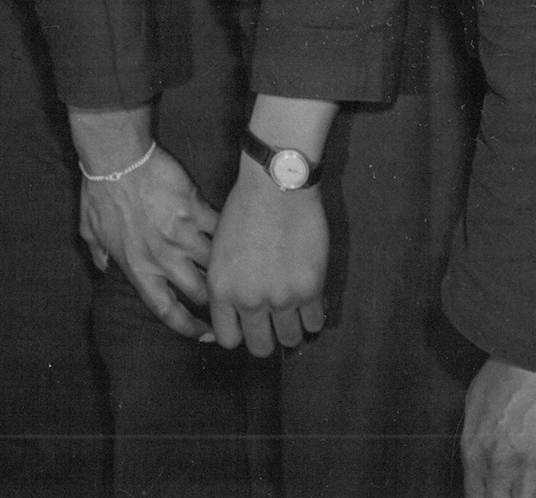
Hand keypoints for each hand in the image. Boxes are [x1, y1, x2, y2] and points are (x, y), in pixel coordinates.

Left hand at [77, 146, 218, 338]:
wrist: (116, 156)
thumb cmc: (100, 190)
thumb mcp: (90, 228)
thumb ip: (99, 253)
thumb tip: (104, 266)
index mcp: (138, 267)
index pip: (166, 310)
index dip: (189, 327)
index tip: (206, 333)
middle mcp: (163, 257)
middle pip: (201, 293)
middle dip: (216, 300)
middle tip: (226, 299)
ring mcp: (182, 234)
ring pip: (217, 264)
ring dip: (226, 268)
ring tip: (237, 271)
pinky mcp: (196, 210)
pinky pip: (221, 230)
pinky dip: (229, 235)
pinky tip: (239, 236)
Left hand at [206, 154, 327, 353]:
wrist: (275, 188)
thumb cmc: (244, 210)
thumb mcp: (220, 250)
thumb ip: (225, 283)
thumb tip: (234, 310)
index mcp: (221, 289)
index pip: (228, 339)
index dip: (240, 333)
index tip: (247, 325)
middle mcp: (248, 300)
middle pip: (261, 347)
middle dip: (267, 338)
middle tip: (273, 324)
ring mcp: (281, 298)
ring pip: (291, 339)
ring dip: (293, 329)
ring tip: (293, 312)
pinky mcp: (310, 290)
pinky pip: (315, 322)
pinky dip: (314, 316)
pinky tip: (311, 302)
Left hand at [461, 358, 535, 497]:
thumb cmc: (508, 369)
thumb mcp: (476, 400)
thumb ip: (477, 435)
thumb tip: (482, 456)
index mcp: (474, 449)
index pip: (475, 495)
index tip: (496, 496)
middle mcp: (499, 465)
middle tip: (516, 492)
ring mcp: (532, 469)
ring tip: (534, 492)